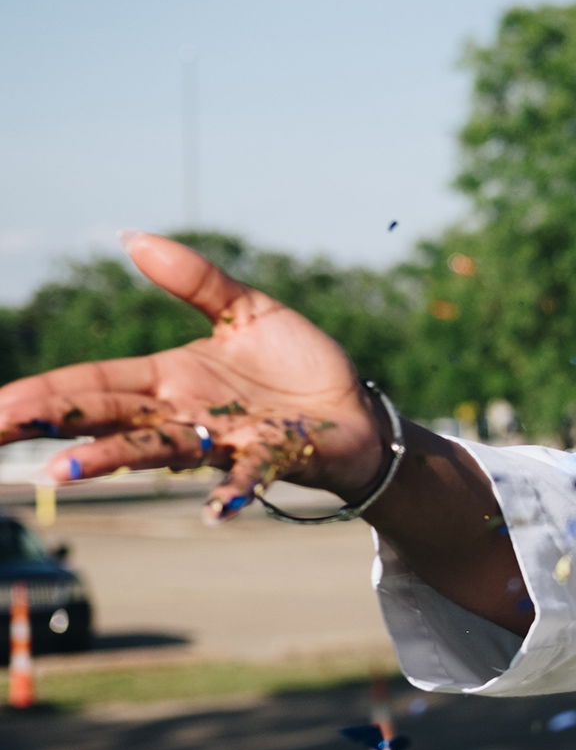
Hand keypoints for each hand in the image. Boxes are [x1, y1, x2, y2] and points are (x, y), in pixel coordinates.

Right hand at [0, 232, 385, 521]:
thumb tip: (132, 237)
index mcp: (169, 378)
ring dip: (113, 459)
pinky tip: (214, 512)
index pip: (93, 384)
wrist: (357, 410)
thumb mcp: (248, 310)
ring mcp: (224, 439)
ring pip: (159, 450)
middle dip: (53, 426)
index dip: (45, 393)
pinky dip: (230, 492)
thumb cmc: (298, 365)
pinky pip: (247, 477)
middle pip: (108, 419)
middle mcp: (185, 414)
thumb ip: (195, 280)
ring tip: (65, 471)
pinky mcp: (271, 457)